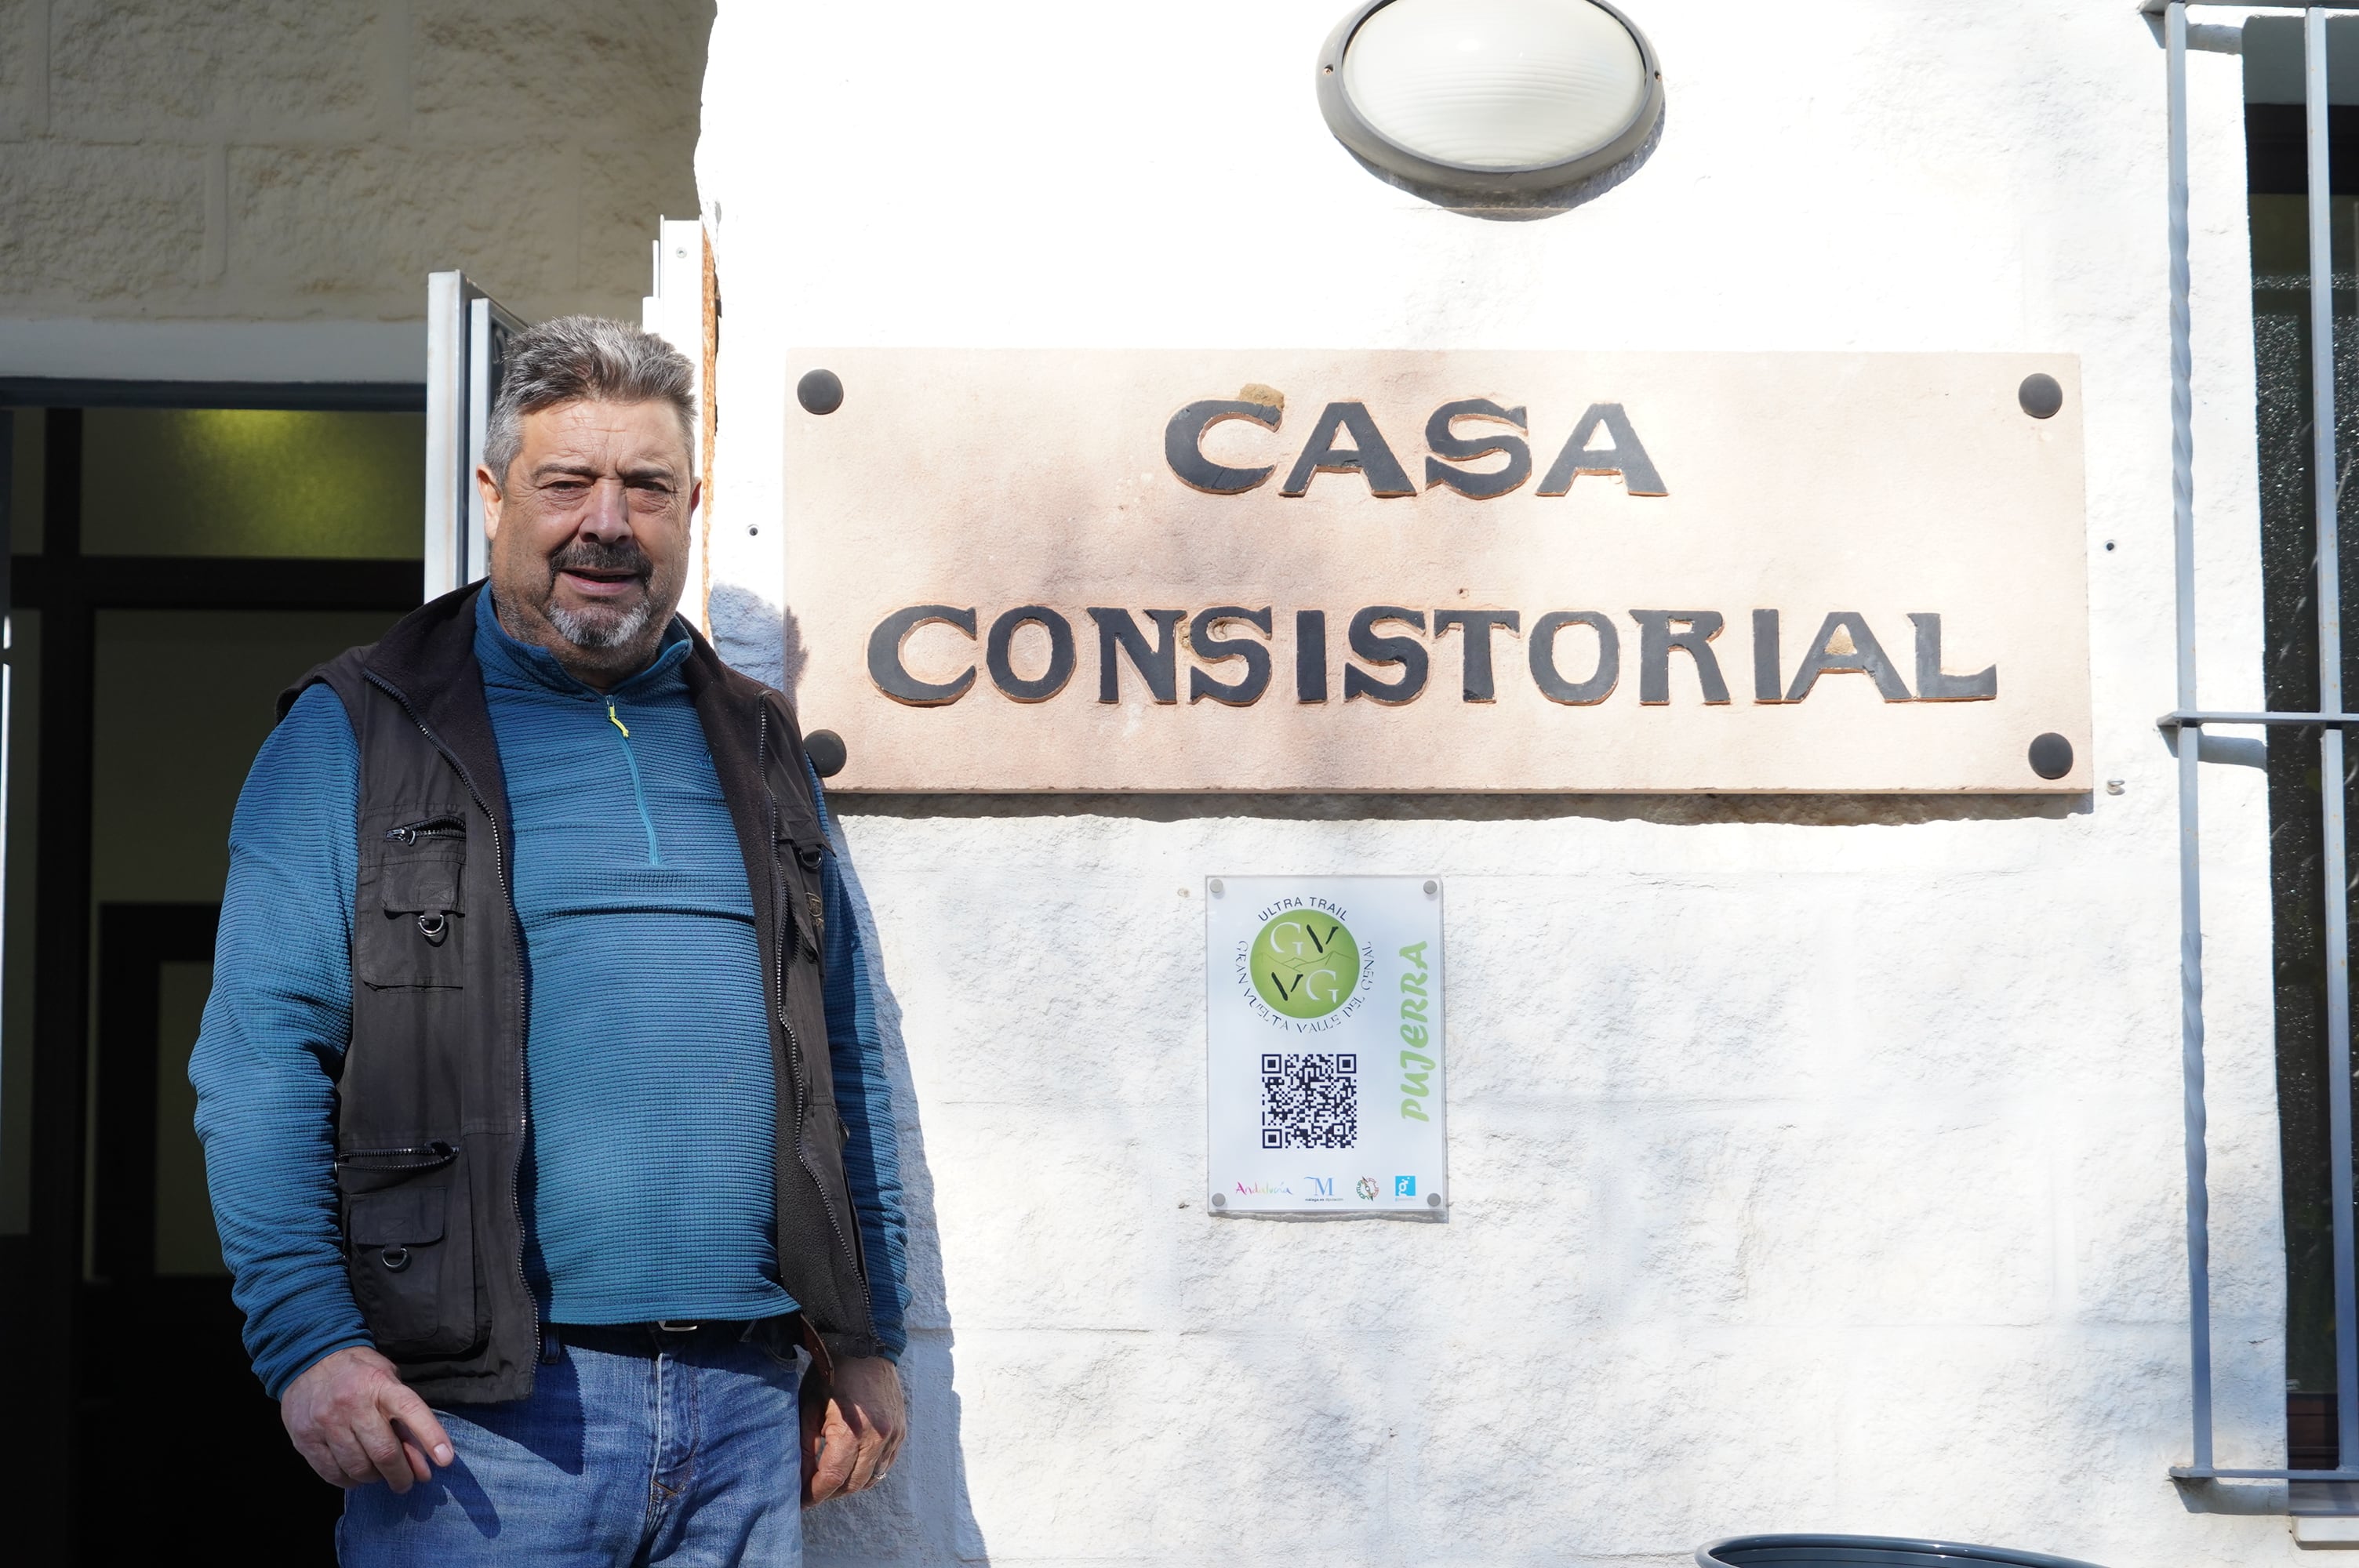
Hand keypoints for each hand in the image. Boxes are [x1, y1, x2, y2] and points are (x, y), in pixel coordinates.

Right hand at [281, 1345, 454, 1491]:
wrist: (309, 1359)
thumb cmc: (359, 1374)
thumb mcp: (388, 1381)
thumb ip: (404, 1419)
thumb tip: (421, 1463)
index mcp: (381, 1385)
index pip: (411, 1411)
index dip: (431, 1436)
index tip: (445, 1460)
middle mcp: (353, 1404)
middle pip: (384, 1452)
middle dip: (402, 1475)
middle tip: (407, 1482)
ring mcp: (327, 1423)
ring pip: (358, 1468)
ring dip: (375, 1479)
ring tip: (380, 1475)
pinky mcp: (305, 1439)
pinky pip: (332, 1473)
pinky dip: (349, 1480)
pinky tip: (356, 1475)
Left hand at [801, 1355, 905, 1505]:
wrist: (864, 1345)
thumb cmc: (831, 1373)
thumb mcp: (809, 1408)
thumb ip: (805, 1448)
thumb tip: (799, 1480)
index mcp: (852, 1432)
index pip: (832, 1479)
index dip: (814, 1494)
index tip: (799, 1502)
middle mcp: (878, 1438)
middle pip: (852, 1484)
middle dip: (829, 1493)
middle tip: (811, 1491)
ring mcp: (893, 1435)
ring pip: (871, 1478)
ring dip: (849, 1485)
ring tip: (829, 1481)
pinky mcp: (900, 1431)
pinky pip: (885, 1465)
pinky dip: (868, 1472)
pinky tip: (852, 1467)